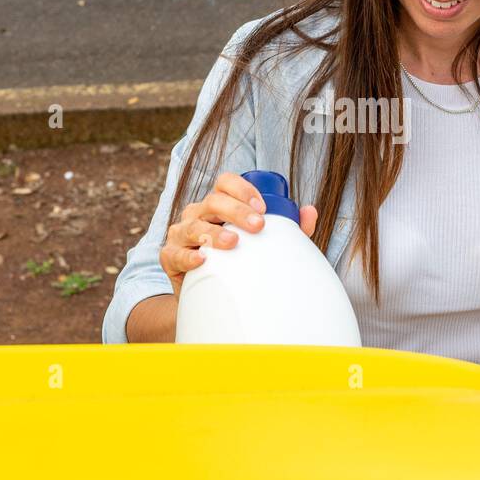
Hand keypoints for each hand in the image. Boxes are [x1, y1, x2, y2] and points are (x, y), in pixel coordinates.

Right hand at [158, 171, 317, 298]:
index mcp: (218, 205)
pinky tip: (202, 260)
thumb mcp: (264, 244)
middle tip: (258, 226)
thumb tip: (310, 211)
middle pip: (212, 202)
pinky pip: (175, 253)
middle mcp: (197, 214)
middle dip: (235, 211)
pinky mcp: (169, 257)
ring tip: (233, 243)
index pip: (225, 183)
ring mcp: (181, 234)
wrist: (211, 297)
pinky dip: (188, 256)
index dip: (242, 189)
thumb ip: (289, 229)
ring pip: (193, 225)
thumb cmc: (239, 262)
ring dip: (213, 233)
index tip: (262, 207)